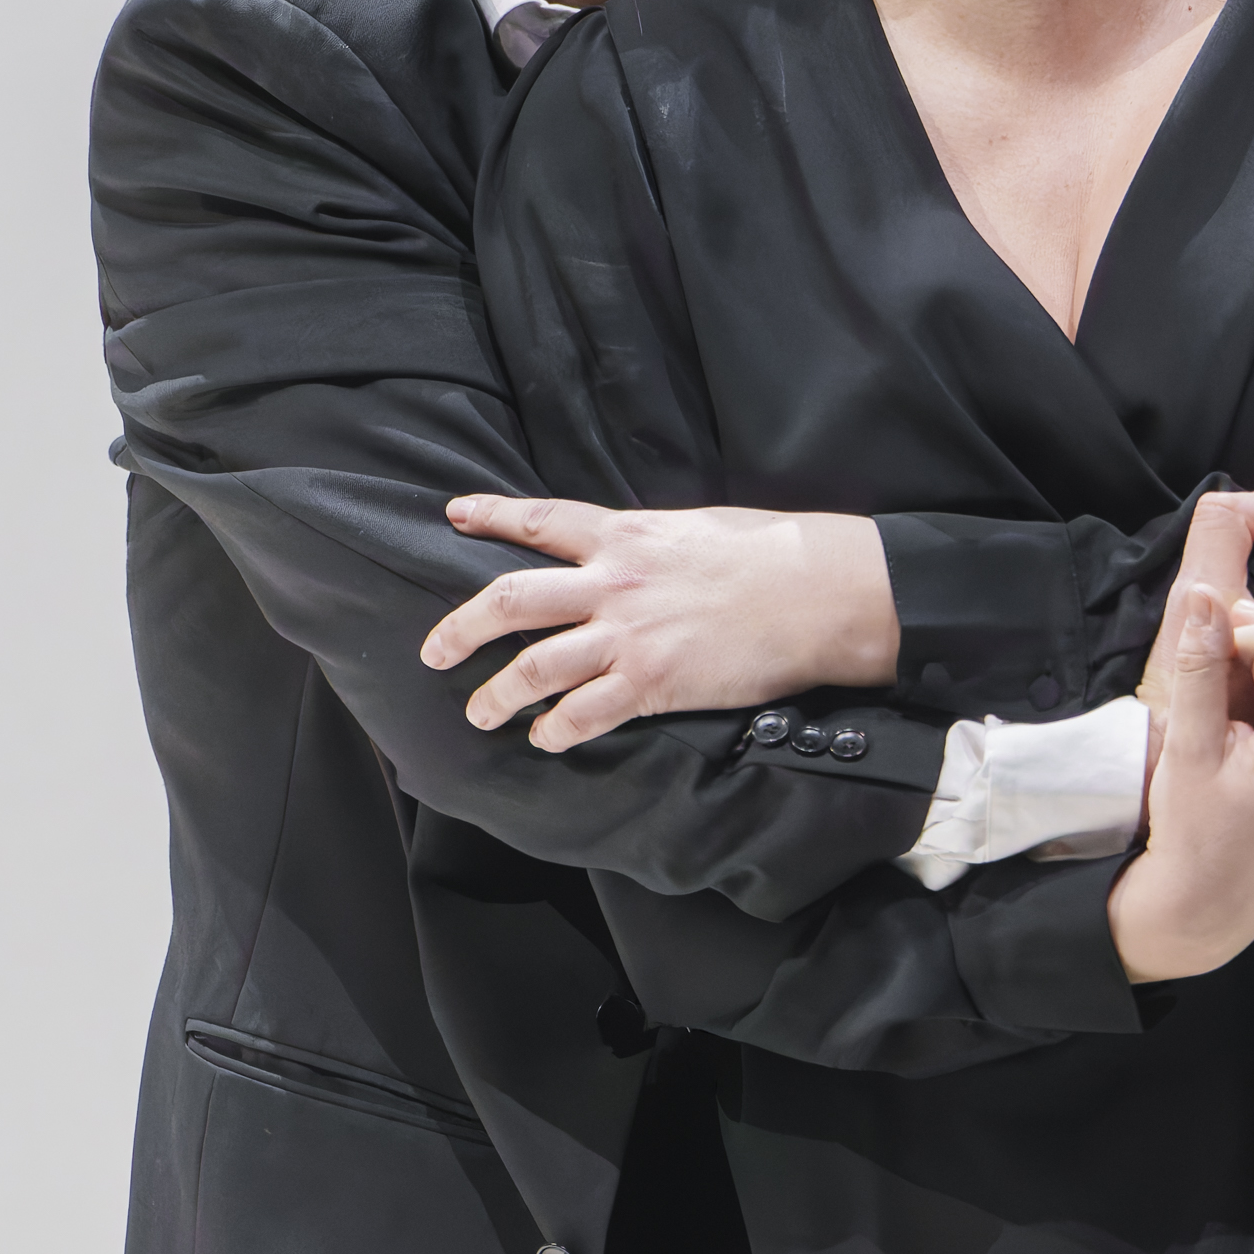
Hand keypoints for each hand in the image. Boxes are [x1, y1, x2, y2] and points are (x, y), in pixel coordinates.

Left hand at [423, 498, 900, 749]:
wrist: (820, 593)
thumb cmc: (773, 554)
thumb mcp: (697, 527)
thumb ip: (649, 543)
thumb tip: (629, 552)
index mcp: (625, 535)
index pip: (539, 520)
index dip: (490, 516)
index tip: (454, 514)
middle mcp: (613, 583)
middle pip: (511, 601)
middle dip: (460, 629)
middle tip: (432, 651)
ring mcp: (629, 636)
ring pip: (535, 668)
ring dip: (497, 695)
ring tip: (480, 713)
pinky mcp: (654, 683)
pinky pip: (585, 714)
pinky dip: (556, 730)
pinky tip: (545, 739)